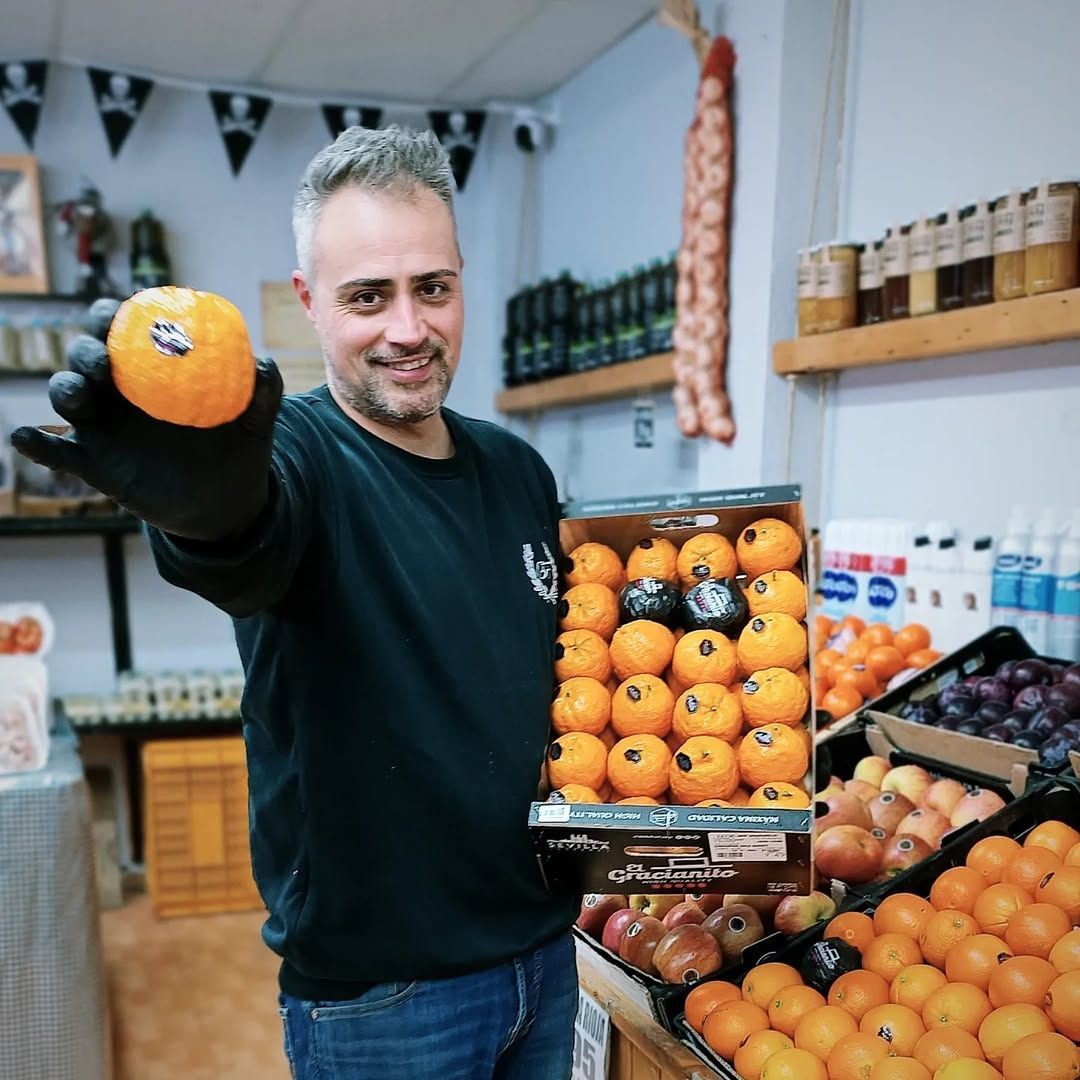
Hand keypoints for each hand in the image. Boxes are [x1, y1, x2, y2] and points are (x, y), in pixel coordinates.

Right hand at [10, 299, 282, 540]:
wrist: (226, 502)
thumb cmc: (236, 448)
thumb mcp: (255, 421)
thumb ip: (263, 392)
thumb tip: (262, 364)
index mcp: (154, 369)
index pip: (124, 330)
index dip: (113, 315)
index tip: (119, 312)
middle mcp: (120, 391)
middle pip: (87, 356)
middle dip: (87, 350)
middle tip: (104, 360)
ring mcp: (102, 425)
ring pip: (67, 395)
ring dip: (65, 388)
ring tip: (80, 396)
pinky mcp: (93, 462)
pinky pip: (57, 452)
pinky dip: (35, 443)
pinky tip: (25, 437)